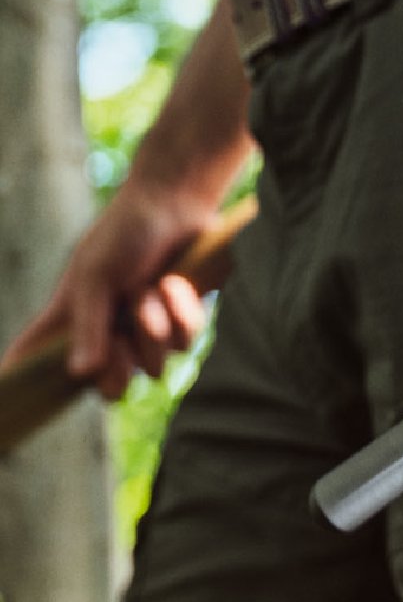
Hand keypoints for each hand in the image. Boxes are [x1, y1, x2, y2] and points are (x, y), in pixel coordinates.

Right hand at [1, 182, 213, 399]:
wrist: (176, 206)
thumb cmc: (125, 234)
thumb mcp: (98, 276)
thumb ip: (89, 326)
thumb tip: (80, 375)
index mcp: (71, 321)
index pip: (34, 357)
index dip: (20, 379)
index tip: (5, 394)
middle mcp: (106, 334)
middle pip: (109, 390)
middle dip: (120, 367)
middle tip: (121, 336)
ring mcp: (145, 333)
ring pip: (154, 367)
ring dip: (154, 327)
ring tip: (150, 288)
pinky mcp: (180, 324)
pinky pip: (186, 342)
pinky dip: (182, 313)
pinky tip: (174, 283)